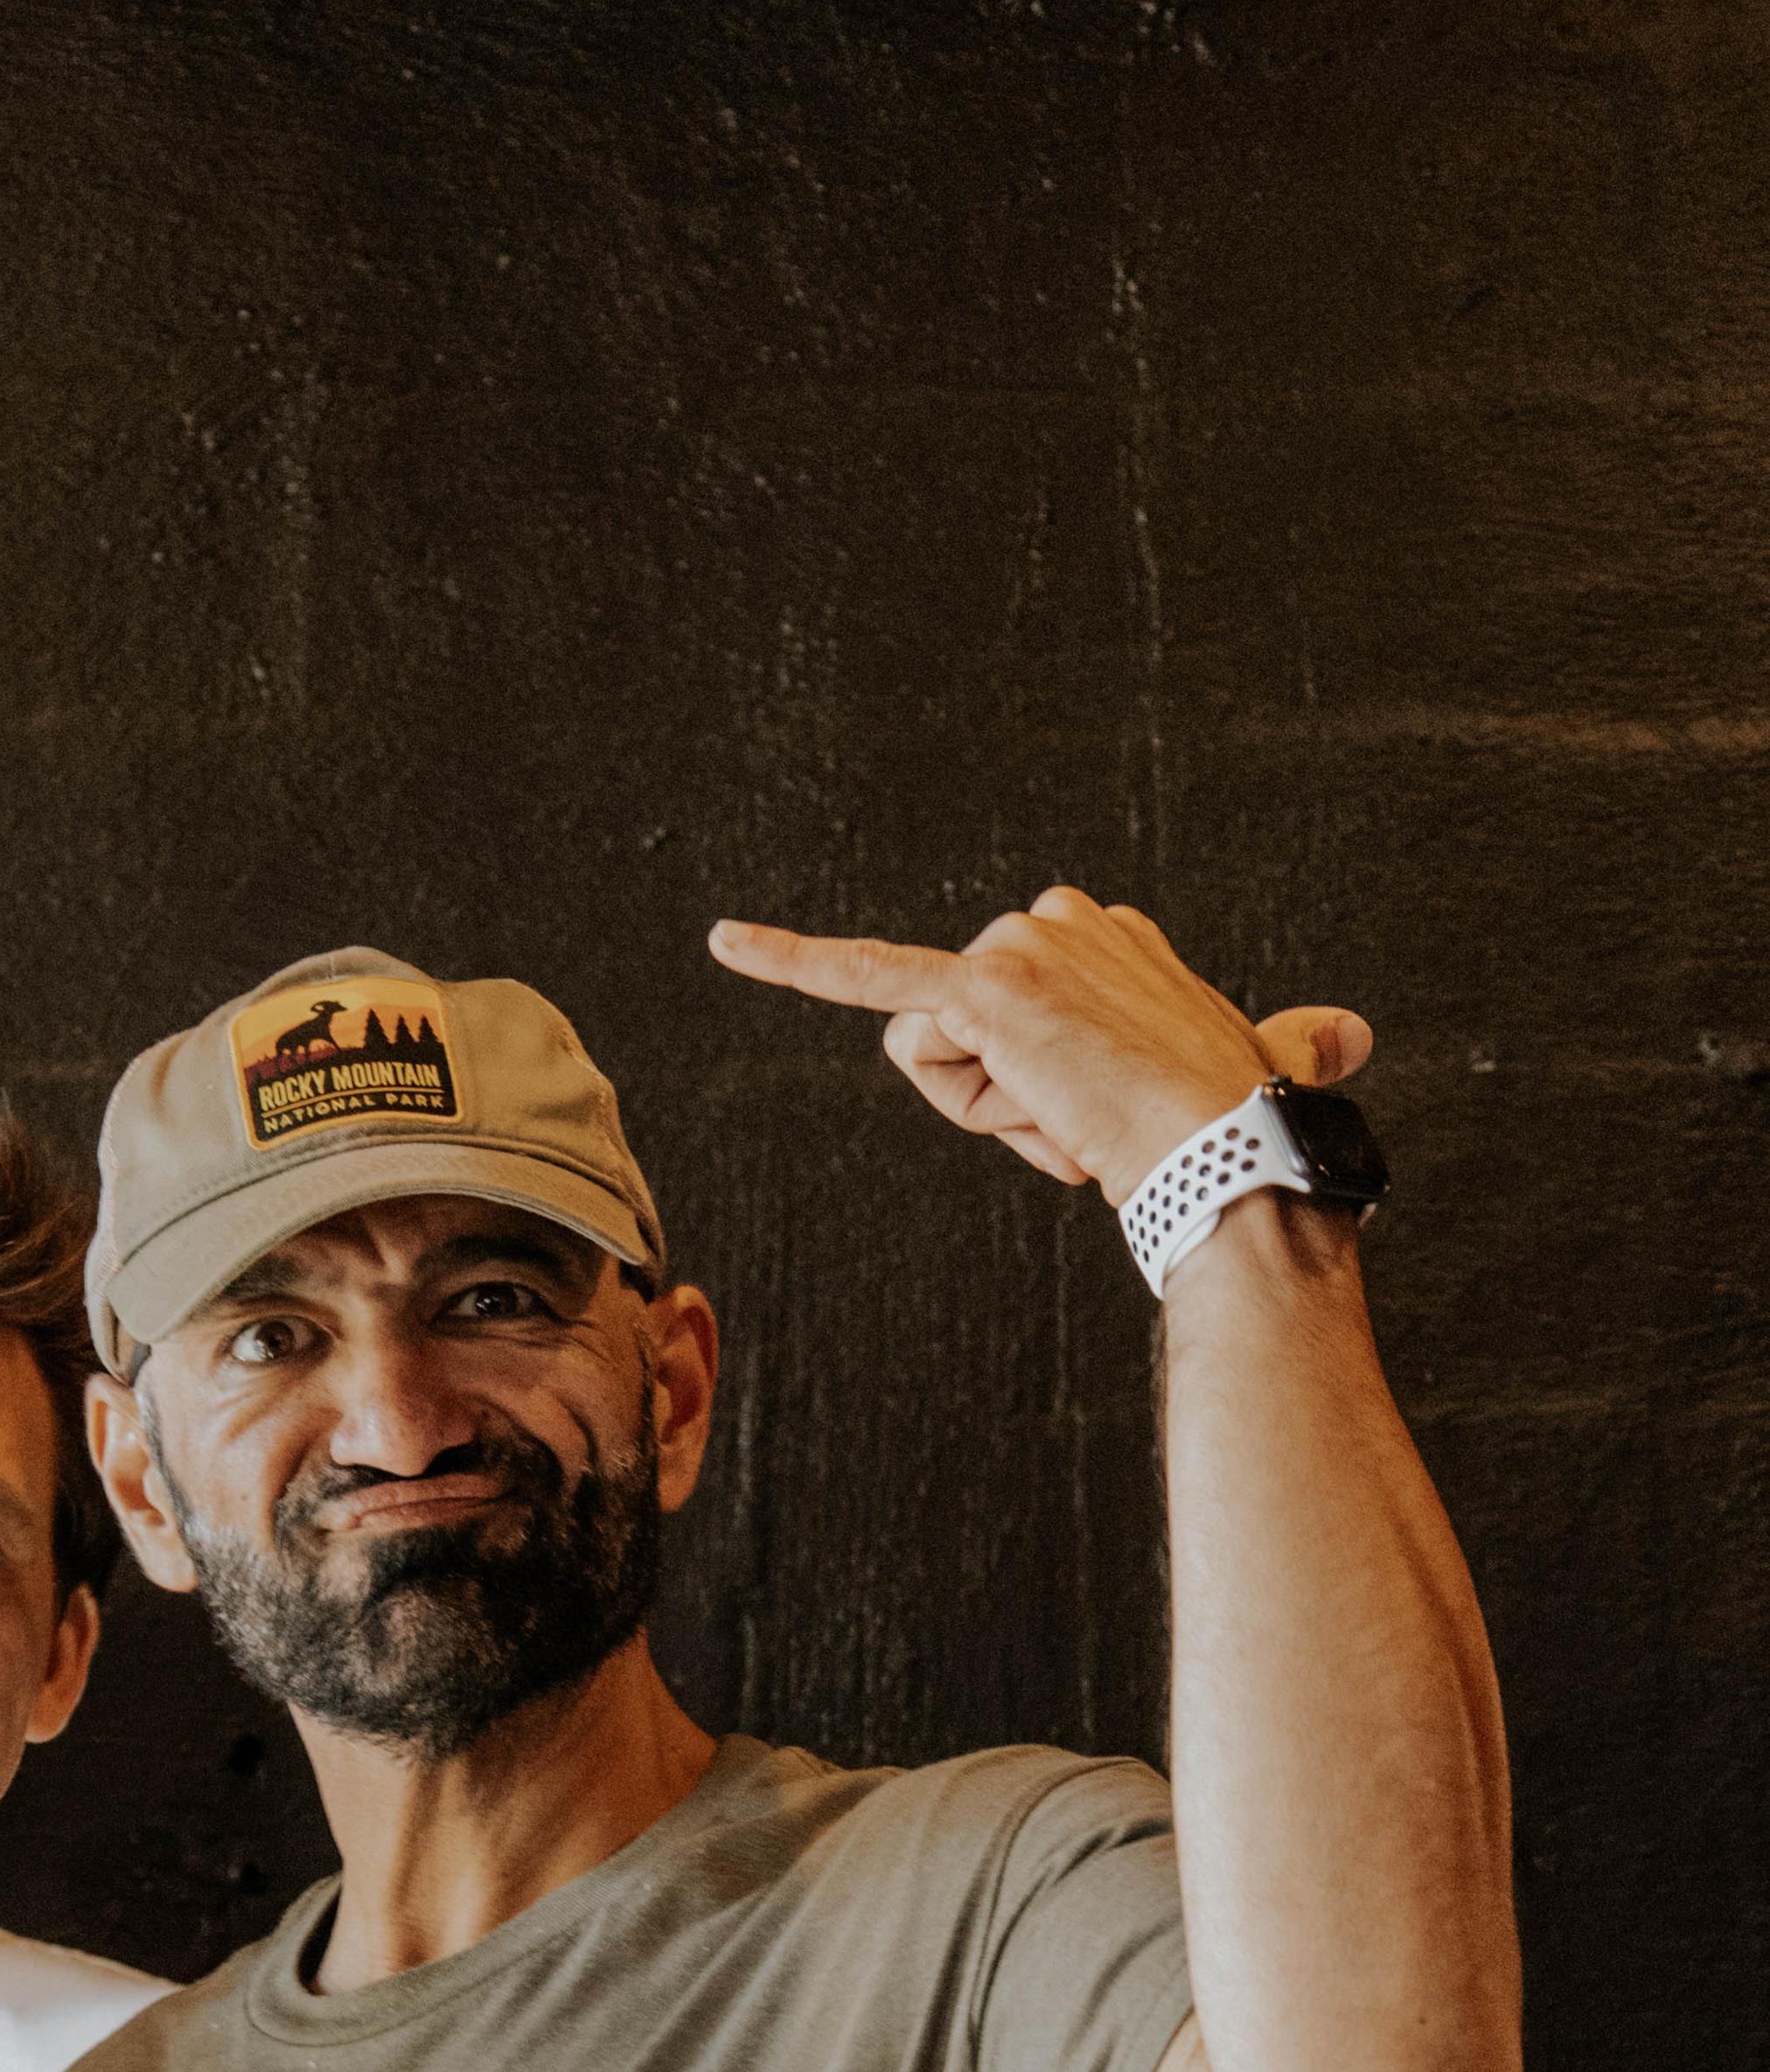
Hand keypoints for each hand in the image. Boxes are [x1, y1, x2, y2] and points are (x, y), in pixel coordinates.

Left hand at [708, 886, 1370, 1202]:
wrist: (1229, 1152)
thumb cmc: (1235, 1122)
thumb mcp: (1251, 1062)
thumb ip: (1288, 1042)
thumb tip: (1346, 1041)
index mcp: (1105, 936)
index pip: (1006, 1018)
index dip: (1038, 1093)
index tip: (1106, 1112)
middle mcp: (1059, 919)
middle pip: (958, 1032)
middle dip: (1000, 1101)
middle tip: (1083, 1122)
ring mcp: (1020, 948)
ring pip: (932, 1050)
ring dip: (986, 1110)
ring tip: (1067, 1113)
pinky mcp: (984, 991)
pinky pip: (864, 982)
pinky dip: (791, 963)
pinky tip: (724, 943)